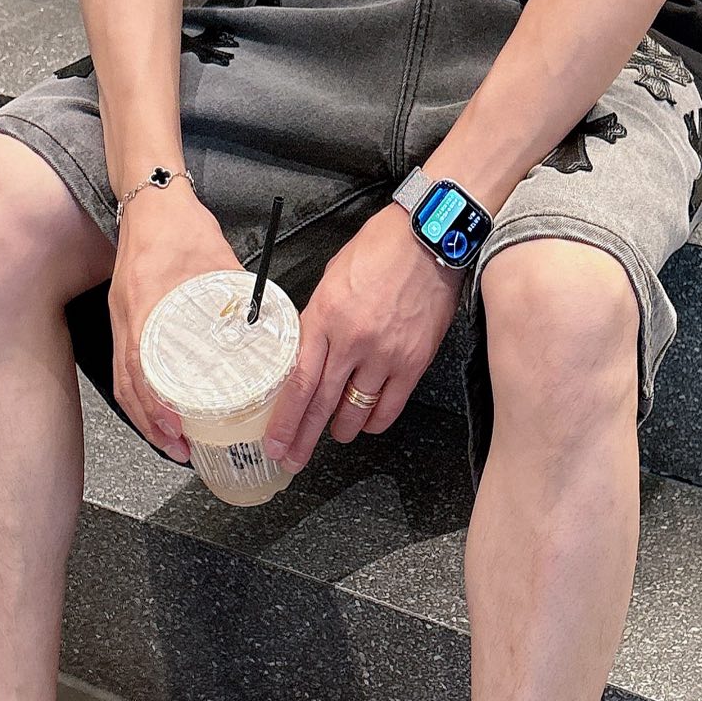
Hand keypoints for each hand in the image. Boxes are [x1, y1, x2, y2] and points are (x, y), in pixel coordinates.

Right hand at [109, 186, 240, 460]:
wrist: (151, 200)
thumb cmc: (182, 225)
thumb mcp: (217, 258)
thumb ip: (238, 294)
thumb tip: (263, 327)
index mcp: (147, 302)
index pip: (142, 364)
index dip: (156, 402)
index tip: (176, 426)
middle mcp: (127, 316)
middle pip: (129, 383)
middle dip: (151, 423)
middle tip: (179, 448)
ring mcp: (121, 319)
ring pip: (124, 380)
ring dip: (144, 416)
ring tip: (170, 441)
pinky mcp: (123, 319)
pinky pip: (125, 365)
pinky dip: (140, 394)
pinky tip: (158, 410)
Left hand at [262, 203, 462, 471]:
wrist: (426, 240)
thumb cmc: (377, 251)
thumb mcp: (330, 283)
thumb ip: (317, 322)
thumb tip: (308, 354)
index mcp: (323, 319)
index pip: (298, 382)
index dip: (285, 420)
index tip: (275, 443)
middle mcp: (351, 342)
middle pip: (321, 404)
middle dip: (304, 438)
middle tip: (293, 460)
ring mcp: (384, 355)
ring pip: (356, 411)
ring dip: (341, 429)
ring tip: (335, 434)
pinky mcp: (413, 361)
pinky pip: (390, 407)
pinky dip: (376, 421)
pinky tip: (368, 422)